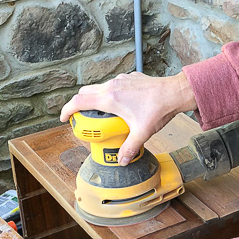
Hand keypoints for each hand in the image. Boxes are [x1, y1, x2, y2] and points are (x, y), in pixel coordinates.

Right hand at [60, 71, 196, 164]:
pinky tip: (122, 105)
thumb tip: (122, 161)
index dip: (67, 110)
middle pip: (85, 92)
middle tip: (82, 118)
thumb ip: (129, 147)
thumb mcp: (141, 132)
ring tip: (103, 114)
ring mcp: (121, 80)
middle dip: (79, 104)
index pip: (79, 101)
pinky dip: (111, 93)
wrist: (174, 92)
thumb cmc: (158, 109)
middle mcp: (112, 86)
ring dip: (96, 98)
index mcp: (110, 98)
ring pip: (100, 87)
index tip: (64, 118)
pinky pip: (114, 84)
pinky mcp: (130, 78)